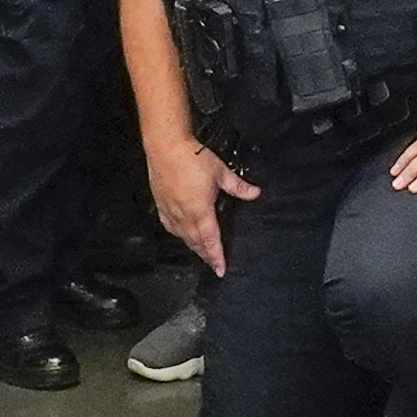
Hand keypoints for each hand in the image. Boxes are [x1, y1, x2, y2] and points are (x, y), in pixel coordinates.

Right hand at [148, 130, 252, 277]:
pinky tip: (180, 234)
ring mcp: (170, 211)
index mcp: (201, 211)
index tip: (221, 270)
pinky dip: (177, 234)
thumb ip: (238, 186)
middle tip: (213, 265)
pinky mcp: (160, 204)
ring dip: (192, 247)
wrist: (166, 146)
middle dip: (205, 256)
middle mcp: (184, 216)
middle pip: (196, 243)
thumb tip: (256, 193)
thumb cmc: (192, 158)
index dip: (216, 257)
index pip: (210, 241)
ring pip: (182, 236)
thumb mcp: (221, 172)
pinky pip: (169, 226)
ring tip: (200, 253)